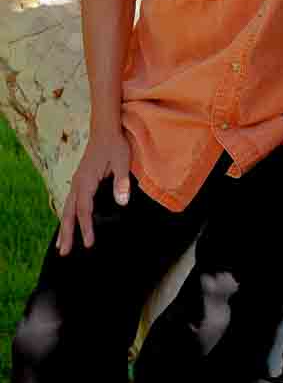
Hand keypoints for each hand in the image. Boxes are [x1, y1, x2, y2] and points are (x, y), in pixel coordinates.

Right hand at [56, 128, 130, 255]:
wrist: (105, 129)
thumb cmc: (115, 145)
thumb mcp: (122, 161)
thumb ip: (121, 181)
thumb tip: (122, 202)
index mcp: (86, 180)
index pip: (84, 209)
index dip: (86, 227)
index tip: (88, 243)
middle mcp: (77, 183)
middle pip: (68, 212)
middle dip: (67, 233)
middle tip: (63, 253)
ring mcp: (76, 182)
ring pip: (66, 208)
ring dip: (64, 227)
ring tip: (61, 246)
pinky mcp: (79, 181)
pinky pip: (70, 202)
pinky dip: (67, 216)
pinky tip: (68, 225)